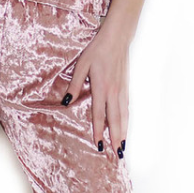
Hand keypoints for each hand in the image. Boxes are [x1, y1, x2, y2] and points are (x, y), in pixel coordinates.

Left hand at [69, 25, 129, 159]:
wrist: (117, 39)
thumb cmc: (97, 50)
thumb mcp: (81, 65)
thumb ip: (74, 84)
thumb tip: (66, 102)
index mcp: (101, 87)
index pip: (99, 114)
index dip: (99, 130)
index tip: (99, 144)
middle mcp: (113, 92)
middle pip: (115, 119)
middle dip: (116, 137)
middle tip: (117, 154)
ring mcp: (122, 90)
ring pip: (123, 116)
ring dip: (123, 132)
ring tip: (123, 146)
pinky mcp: (126, 87)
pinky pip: (127, 108)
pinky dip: (127, 121)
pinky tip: (126, 128)